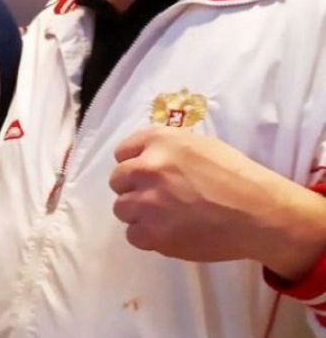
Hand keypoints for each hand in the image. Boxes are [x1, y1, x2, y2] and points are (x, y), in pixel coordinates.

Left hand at [110, 127, 325, 275]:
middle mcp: (147, 167)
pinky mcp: (154, 233)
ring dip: (139, 214)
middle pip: (117, 180)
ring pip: (122, 209)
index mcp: (159, 141)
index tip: (147, 175)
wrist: (260, 214)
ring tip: (166, 217)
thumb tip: (143, 159)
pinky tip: (170, 233)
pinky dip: (148, 237)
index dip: (134, 164)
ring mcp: (148, 201)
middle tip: (158, 198)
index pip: (122, 152)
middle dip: (134, 189)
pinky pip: (133, 235)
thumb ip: (165, 149)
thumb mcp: (199, 146)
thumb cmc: (237, 177)